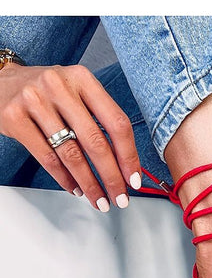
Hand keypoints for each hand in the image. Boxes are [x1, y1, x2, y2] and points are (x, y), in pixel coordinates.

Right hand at [0, 63, 141, 210]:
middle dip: (111, 177)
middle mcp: (60, 86)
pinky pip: (48, 158)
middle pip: (95, 142)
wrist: (2, 81)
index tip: (133, 178)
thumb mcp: (75, 93)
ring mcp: (35, 101)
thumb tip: (124, 163)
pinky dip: (65, 179)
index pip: (116, 122)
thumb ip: (99, 120)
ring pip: (71, 154)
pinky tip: (75, 188)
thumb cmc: (46, 93)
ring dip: (89, 183)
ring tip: (98, 199)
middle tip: (119, 197)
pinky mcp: (15, 118)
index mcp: (82, 79)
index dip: (128, 155)